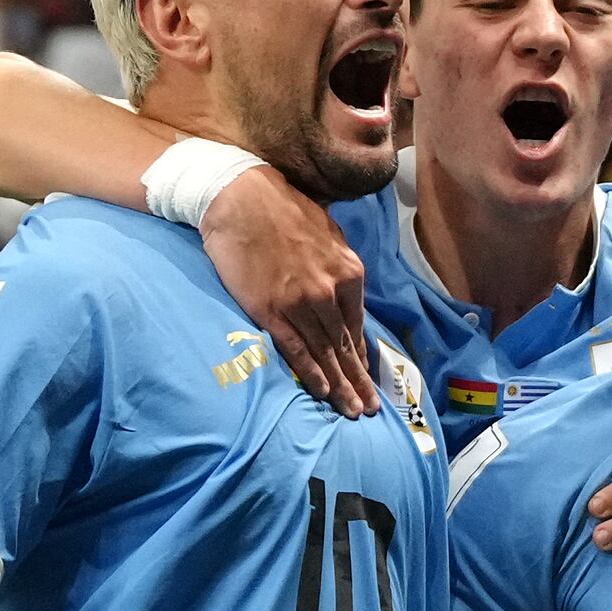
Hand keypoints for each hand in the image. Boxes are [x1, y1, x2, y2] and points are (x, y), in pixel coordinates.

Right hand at [205, 166, 376, 416]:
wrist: (239, 199)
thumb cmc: (282, 209)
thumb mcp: (328, 232)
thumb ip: (340, 266)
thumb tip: (345, 292)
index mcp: (348, 272)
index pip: (357, 324)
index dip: (362, 355)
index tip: (367, 377)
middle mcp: (329, 292)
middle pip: (345, 345)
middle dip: (359, 380)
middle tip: (372, 409)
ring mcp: (301, 304)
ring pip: (325, 353)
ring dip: (340, 385)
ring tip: (353, 412)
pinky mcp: (272, 312)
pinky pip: (297, 350)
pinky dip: (311, 373)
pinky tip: (322, 392)